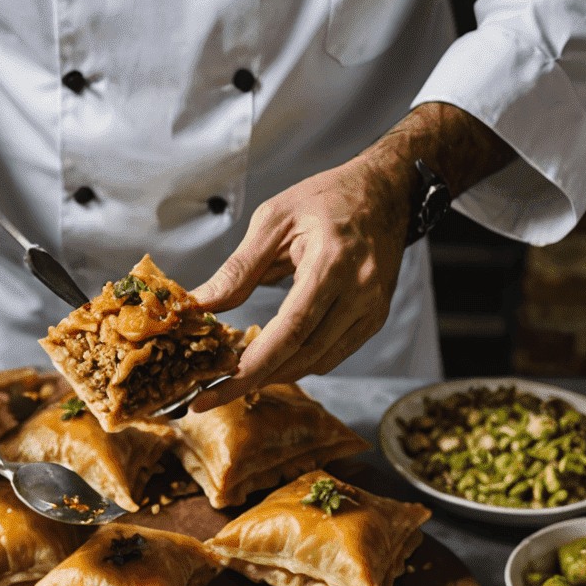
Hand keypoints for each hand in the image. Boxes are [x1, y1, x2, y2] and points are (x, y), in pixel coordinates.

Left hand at [187, 152, 408, 403]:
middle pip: (302, 354)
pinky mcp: (374, 319)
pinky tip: (274, 357)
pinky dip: (299, 362)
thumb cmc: (327, 199)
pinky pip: (332, 355)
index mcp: (332, 262)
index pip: (289, 330)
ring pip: (317, 361)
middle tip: (211, 393)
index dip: (249, 368)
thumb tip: (200, 306)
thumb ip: (238, 269)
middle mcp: (359, 291)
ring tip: (237, 375)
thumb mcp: (274, 220)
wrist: (386, 192)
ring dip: (275, 373)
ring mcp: (371, 309)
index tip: (210, 393)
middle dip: (253, 379)